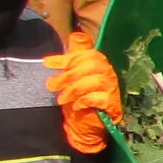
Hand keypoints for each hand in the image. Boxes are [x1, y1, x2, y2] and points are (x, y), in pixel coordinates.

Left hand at [42, 30, 121, 152]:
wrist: (85, 128)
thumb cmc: (79, 100)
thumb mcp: (73, 76)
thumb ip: (74, 57)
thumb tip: (75, 35)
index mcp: (100, 65)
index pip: (88, 54)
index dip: (67, 57)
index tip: (48, 64)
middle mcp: (109, 75)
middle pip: (93, 65)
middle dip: (69, 74)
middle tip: (52, 86)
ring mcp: (113, 90)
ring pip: (95, 81)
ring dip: (74, 89)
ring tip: (61, 99)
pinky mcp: (113, 106)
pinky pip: (100, 98)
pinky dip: (85, 101)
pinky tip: (76, 106)